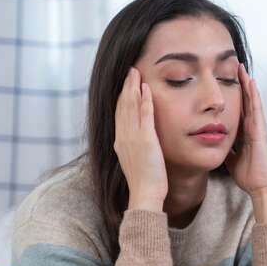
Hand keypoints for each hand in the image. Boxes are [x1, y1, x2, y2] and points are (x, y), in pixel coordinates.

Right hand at [114, 67, 167, 211]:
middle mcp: (123, 137)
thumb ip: (134, 148)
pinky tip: (146, 88)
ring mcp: (133, 138)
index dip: (122, 96)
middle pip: (122, 106)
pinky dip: (145, 100)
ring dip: (133, 87)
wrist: (145, 195)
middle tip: (129, 70)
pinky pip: (145, 115)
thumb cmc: (144, 182)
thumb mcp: (135, 161)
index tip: (126, 84)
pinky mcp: (146, 140)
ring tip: (135, 73)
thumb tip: (138, 142)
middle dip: (126, 86)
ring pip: (131, 106)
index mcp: (120, 142)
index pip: (119, 113)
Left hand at [225, 64, 266, 197]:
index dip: (233, 94)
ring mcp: (257, 127)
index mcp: (244, 132)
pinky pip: (256, 109)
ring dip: (247, 84)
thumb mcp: (229, 157)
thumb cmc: (247, 173)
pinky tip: (250, 83)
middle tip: (234, 66)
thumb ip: (224, 147)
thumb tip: (212, 142)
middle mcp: (251, 126)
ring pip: (251, 101)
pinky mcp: (260, 131)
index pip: (237, 108)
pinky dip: (253, 96)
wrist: (259, 185)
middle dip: (240, 84)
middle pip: (245, 100)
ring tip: (241, 68)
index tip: (225, 79)